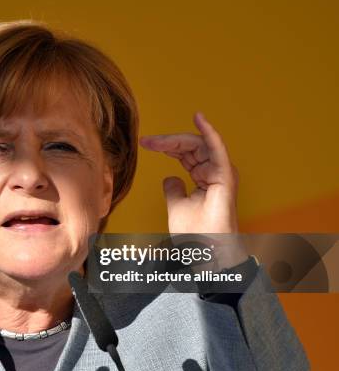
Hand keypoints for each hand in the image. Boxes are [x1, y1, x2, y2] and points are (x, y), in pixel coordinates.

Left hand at [138, 112, 246, 268]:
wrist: (206, 252)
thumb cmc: (196, 234)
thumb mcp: (176, 206)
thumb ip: (173, 189)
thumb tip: (170, 177)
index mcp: (205, 177)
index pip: (186, 153)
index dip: (166, 146)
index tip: (146, 143)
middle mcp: (215, 172)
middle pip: (191, 146)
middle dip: (167, 141)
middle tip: (147, 141)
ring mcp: (221, 173)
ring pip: (198, 144)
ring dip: (176, 139)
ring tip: (155, 141)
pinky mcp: (225, 176)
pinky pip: (217, 149)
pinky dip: (209, 133)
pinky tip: (199, 119)